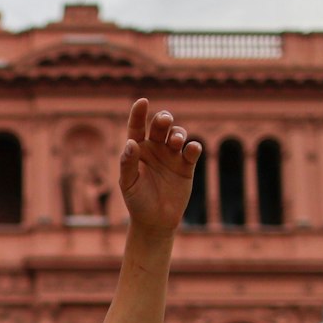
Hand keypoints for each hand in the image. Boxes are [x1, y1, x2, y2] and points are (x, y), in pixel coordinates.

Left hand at [117, 99, 200, 233]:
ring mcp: (172, 156)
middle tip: (165, 120)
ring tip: (176, 142)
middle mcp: (155, 148)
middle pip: (160, 126)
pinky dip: (193, 147)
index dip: (139, 113)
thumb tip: (131, 143)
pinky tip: (191, 149)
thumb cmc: (137, 201)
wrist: (155, 221)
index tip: (142, 101)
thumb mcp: (128, 183)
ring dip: (178, 133)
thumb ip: (128, 163)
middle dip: (164, 119)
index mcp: (137, 149)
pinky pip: (192, 151)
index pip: (136, 126)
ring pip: (178, 134)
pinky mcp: (186, 166)